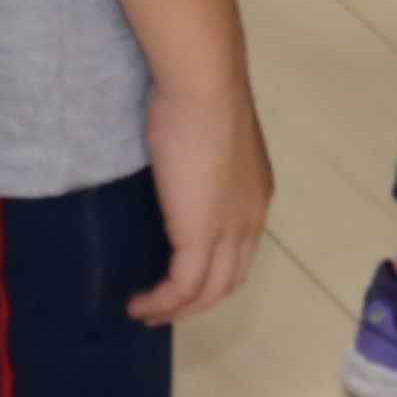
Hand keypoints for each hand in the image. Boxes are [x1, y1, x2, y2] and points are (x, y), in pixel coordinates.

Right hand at [127, 78, 271, 327]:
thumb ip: (202, 159)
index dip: (214, 271)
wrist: (204, 83)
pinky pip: (182, 288)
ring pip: (207, 293)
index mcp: (256, 195)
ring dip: (176, 310)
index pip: (240, 251)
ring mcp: (229, 231)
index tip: (181, 277)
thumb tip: (180, 164)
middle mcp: (251, 219)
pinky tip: (139, 304)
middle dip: (197, 302)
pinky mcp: (200, 236)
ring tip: (145, 312)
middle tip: (162, 307)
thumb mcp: (209, 135)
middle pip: (228, 281)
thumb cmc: (200, 93)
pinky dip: (161, 303)